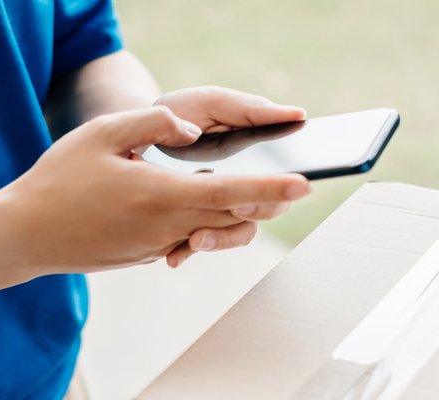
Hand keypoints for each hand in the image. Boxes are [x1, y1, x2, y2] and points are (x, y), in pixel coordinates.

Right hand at [0, 105, 309, 279]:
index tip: (305, 185)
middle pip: (235, 218)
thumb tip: (191, 131)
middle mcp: (167, 228)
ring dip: (238, 216)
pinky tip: (199, 206)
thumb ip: (152, 123)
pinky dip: (206, 224)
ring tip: (248, 191)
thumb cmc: (58, 180)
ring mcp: (159, 247)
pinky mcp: (150, 255)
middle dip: (268, 201)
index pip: (231, 193)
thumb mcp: (101, 135)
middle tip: (293, 184)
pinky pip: (192, 239)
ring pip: (217, 233)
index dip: (272, 189)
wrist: (23, 236)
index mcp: (160, 196)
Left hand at [155, 86, 307, 266]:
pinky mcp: (192, 222)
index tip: (263, 189)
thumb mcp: (214, 103)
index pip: (281, 184)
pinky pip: (197, 243)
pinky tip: (173, 257)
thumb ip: (252, 110)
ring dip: (220, 240)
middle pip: (264, 213)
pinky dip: (186, 250)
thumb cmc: (185, 112)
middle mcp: (243, 190)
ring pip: (234, 234)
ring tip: (197, 241)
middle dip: (250, 215)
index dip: (277, 191)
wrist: (139, 128)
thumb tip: (299, 115)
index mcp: (258, 163)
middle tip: (234, 209)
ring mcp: (218, 209)